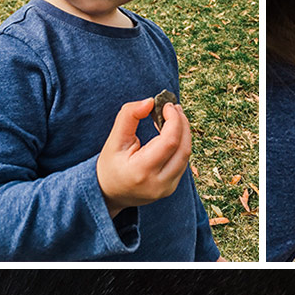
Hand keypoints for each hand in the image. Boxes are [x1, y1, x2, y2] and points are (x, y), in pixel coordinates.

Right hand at [96, 97, 192, 217]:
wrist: (109, 193)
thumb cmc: (110, 165)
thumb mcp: (114, 140)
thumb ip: (129, 116)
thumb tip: (150, 102)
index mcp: (141, 171)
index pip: (169, 142)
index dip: (174, 120)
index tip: (167, 105)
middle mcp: (158, 183)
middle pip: (183, 149)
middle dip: (182, 124)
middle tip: (174, 107)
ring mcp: (167, 188)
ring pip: (186, 156)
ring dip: (183, 133)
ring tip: (174, 117)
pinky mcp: (171, 188)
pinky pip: (182, 162)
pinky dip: (180, 144)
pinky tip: (171, 133)